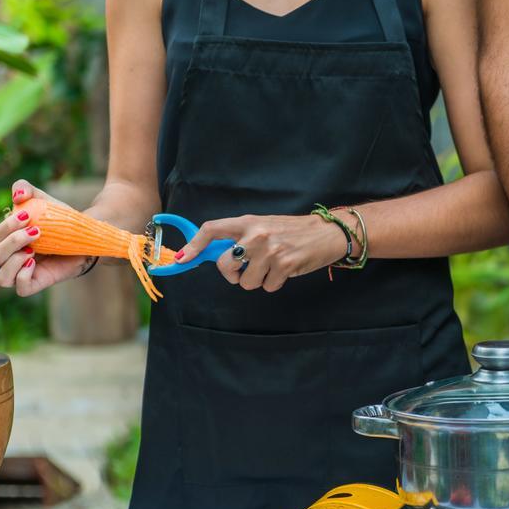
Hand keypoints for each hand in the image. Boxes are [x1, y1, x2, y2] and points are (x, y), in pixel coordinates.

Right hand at [0, 180, 92, 295]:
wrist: (88, 233)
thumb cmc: (61, 218)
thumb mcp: (41, 198)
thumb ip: (24, 188)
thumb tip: (17, 195)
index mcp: (9, 239)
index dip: (5, 227)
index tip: (27, 216)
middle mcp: (14, 257)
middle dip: (12, 240)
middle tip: (36, 231)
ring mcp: (27, 272)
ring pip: (1, 278)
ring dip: (13, 261)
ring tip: (33, 250)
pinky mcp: (41, 282)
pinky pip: (21, 289)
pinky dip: (22, 276)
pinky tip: (34, 261)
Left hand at [176, 214, 347, 291]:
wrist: (326, 233)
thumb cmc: (293, 231)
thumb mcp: (264, 226)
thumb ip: (242, 236)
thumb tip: (216, 254)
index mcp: (248, 222)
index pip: (212, 229)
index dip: (194, 245)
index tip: (182, 258)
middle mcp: (256, 234)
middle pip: (225, 265)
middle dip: (232, 275)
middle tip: (245, 271)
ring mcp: (270, 250)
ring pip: (246, 282)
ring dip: (257, 280)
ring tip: (272, 268)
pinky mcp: (284, 265)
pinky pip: (267, 286)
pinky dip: (274, 283)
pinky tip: (285, 271)